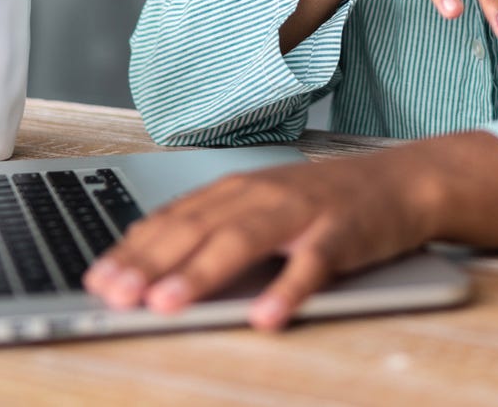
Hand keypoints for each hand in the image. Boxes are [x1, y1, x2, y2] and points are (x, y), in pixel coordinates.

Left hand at [81, 154, 434, 331]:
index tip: (95, 279)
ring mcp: (302, 213)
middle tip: (113, 295)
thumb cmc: (323, 202)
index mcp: (235, 190)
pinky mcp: (342, 236)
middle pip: (196, 230)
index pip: (172, 219)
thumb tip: (150, 265)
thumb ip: (212, 230)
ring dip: (201, 273)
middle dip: (150, 264)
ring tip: (166, 305)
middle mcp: (261, 195)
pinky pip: (312, 266)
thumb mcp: (261, 207)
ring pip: (243, 242)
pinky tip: (265, 315)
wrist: (402, 181)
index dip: (131, 250)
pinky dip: (287, 289)